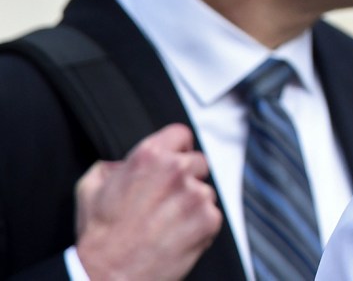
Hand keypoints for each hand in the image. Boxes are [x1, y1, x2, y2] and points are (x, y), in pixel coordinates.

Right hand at [74, 123, 223, 280]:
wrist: (107, 275)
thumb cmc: (99, 236)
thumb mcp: (90, 188)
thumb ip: (111, 166)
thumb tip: (122, 163)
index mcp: (150, 155)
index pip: (181, 135)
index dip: (177, 149)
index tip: (173, 161)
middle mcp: (176, 169)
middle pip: (198, 162)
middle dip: (186, 179)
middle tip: (166, 201)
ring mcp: (195, 194)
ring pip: (206, 191)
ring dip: (192, 204)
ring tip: (167, 223)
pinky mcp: (209, 219)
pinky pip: (212, 215)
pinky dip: (199, 226)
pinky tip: (176, 236)